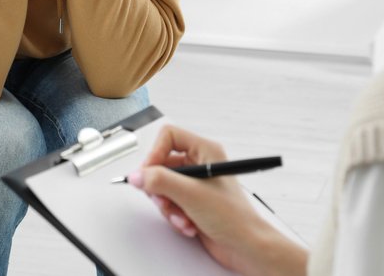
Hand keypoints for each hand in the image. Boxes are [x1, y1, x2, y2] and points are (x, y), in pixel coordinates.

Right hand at [130, 125, 306, 275]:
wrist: (245, 247)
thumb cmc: (234, 217)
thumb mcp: (191, 194)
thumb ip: (160, 181)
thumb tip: (138, 175)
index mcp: (205, 151)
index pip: (169, 137)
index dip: (155, 153)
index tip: (149, 172)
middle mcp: (200, 164)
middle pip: (162, 164)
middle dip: (161, 187)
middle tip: (164, 199)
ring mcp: (195, 184)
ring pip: (163, 186)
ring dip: (168, 206)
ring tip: (181, 216)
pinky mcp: (192, 202)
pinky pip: (170, 202)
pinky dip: (174, 215)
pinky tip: (187, 224)